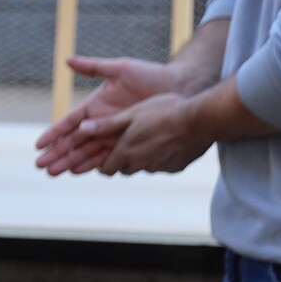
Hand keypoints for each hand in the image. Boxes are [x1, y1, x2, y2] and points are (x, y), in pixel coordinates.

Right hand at [35, 55, 183, 176]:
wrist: (179, 88)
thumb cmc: (151, 76)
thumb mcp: (121, 68)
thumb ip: (93, 67)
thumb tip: (67, 60)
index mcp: (95, 107)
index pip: (68, 123)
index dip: (53, 134)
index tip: (39, 145)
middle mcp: (100, 123)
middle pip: (73, 142)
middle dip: (56, 154)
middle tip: (40, 166)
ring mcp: (112, 135)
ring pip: (86, 153)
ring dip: (69, 163)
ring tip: (53, 173)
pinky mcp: (127, 142)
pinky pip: (106, 157)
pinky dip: (92, 165)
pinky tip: (78, 172)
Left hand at [77, 92, 214, 174]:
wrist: (199, 120)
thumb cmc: (163, 111)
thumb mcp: (131, 114)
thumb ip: (106, 124)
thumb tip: (81, 129)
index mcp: (125, 152)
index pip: (105, 169)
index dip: (103, 163)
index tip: (104, 156)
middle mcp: (139, 165)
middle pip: (123, 170)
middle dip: (121, 161)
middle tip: (127, 146)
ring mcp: (158, 167)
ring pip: (143, 168)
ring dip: (141, 159)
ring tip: (149, 141)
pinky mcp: (175, 168)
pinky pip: (162, 166)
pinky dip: (161, 158)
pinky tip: (168, 143)